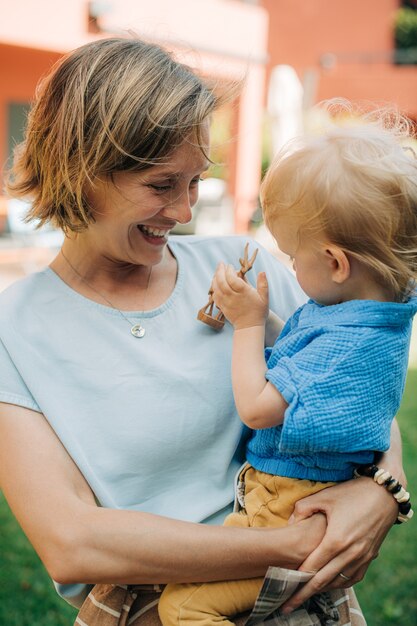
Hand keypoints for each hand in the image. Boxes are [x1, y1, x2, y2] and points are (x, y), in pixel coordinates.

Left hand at [211, 263, 268, 329]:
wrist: (249, 326)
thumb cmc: (258, 311)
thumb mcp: (264, 297)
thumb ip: (263, 284)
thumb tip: (262, 272)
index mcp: (243, 292)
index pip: (232, 278)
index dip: (229, 270)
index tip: (230, 266)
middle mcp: (232, 297)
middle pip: (221, 281)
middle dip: (220, 271)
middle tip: (221, 264)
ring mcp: (226, 302)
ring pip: (216, 288)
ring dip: (215, 278)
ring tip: (217, 272)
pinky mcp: (222, 307)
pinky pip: (214, 296)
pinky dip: (213, 288)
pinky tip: (215, 283)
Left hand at [281, 477, 397, 613]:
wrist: (384, 493)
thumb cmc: (352, 492)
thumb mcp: (324, 496)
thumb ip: (302, 510)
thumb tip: (289, 524)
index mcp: (336, 540)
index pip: (312, 567)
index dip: (296, 580)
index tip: (283, 589)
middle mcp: (350, 553)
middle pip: (323, 581)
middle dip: (304, 594)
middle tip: (288, 605)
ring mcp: (362, 557)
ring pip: (338, 582)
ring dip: (321, 590)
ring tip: (305, 594)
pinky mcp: (370, 556)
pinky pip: (353, 578)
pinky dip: (339, 584)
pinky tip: (329, 583)